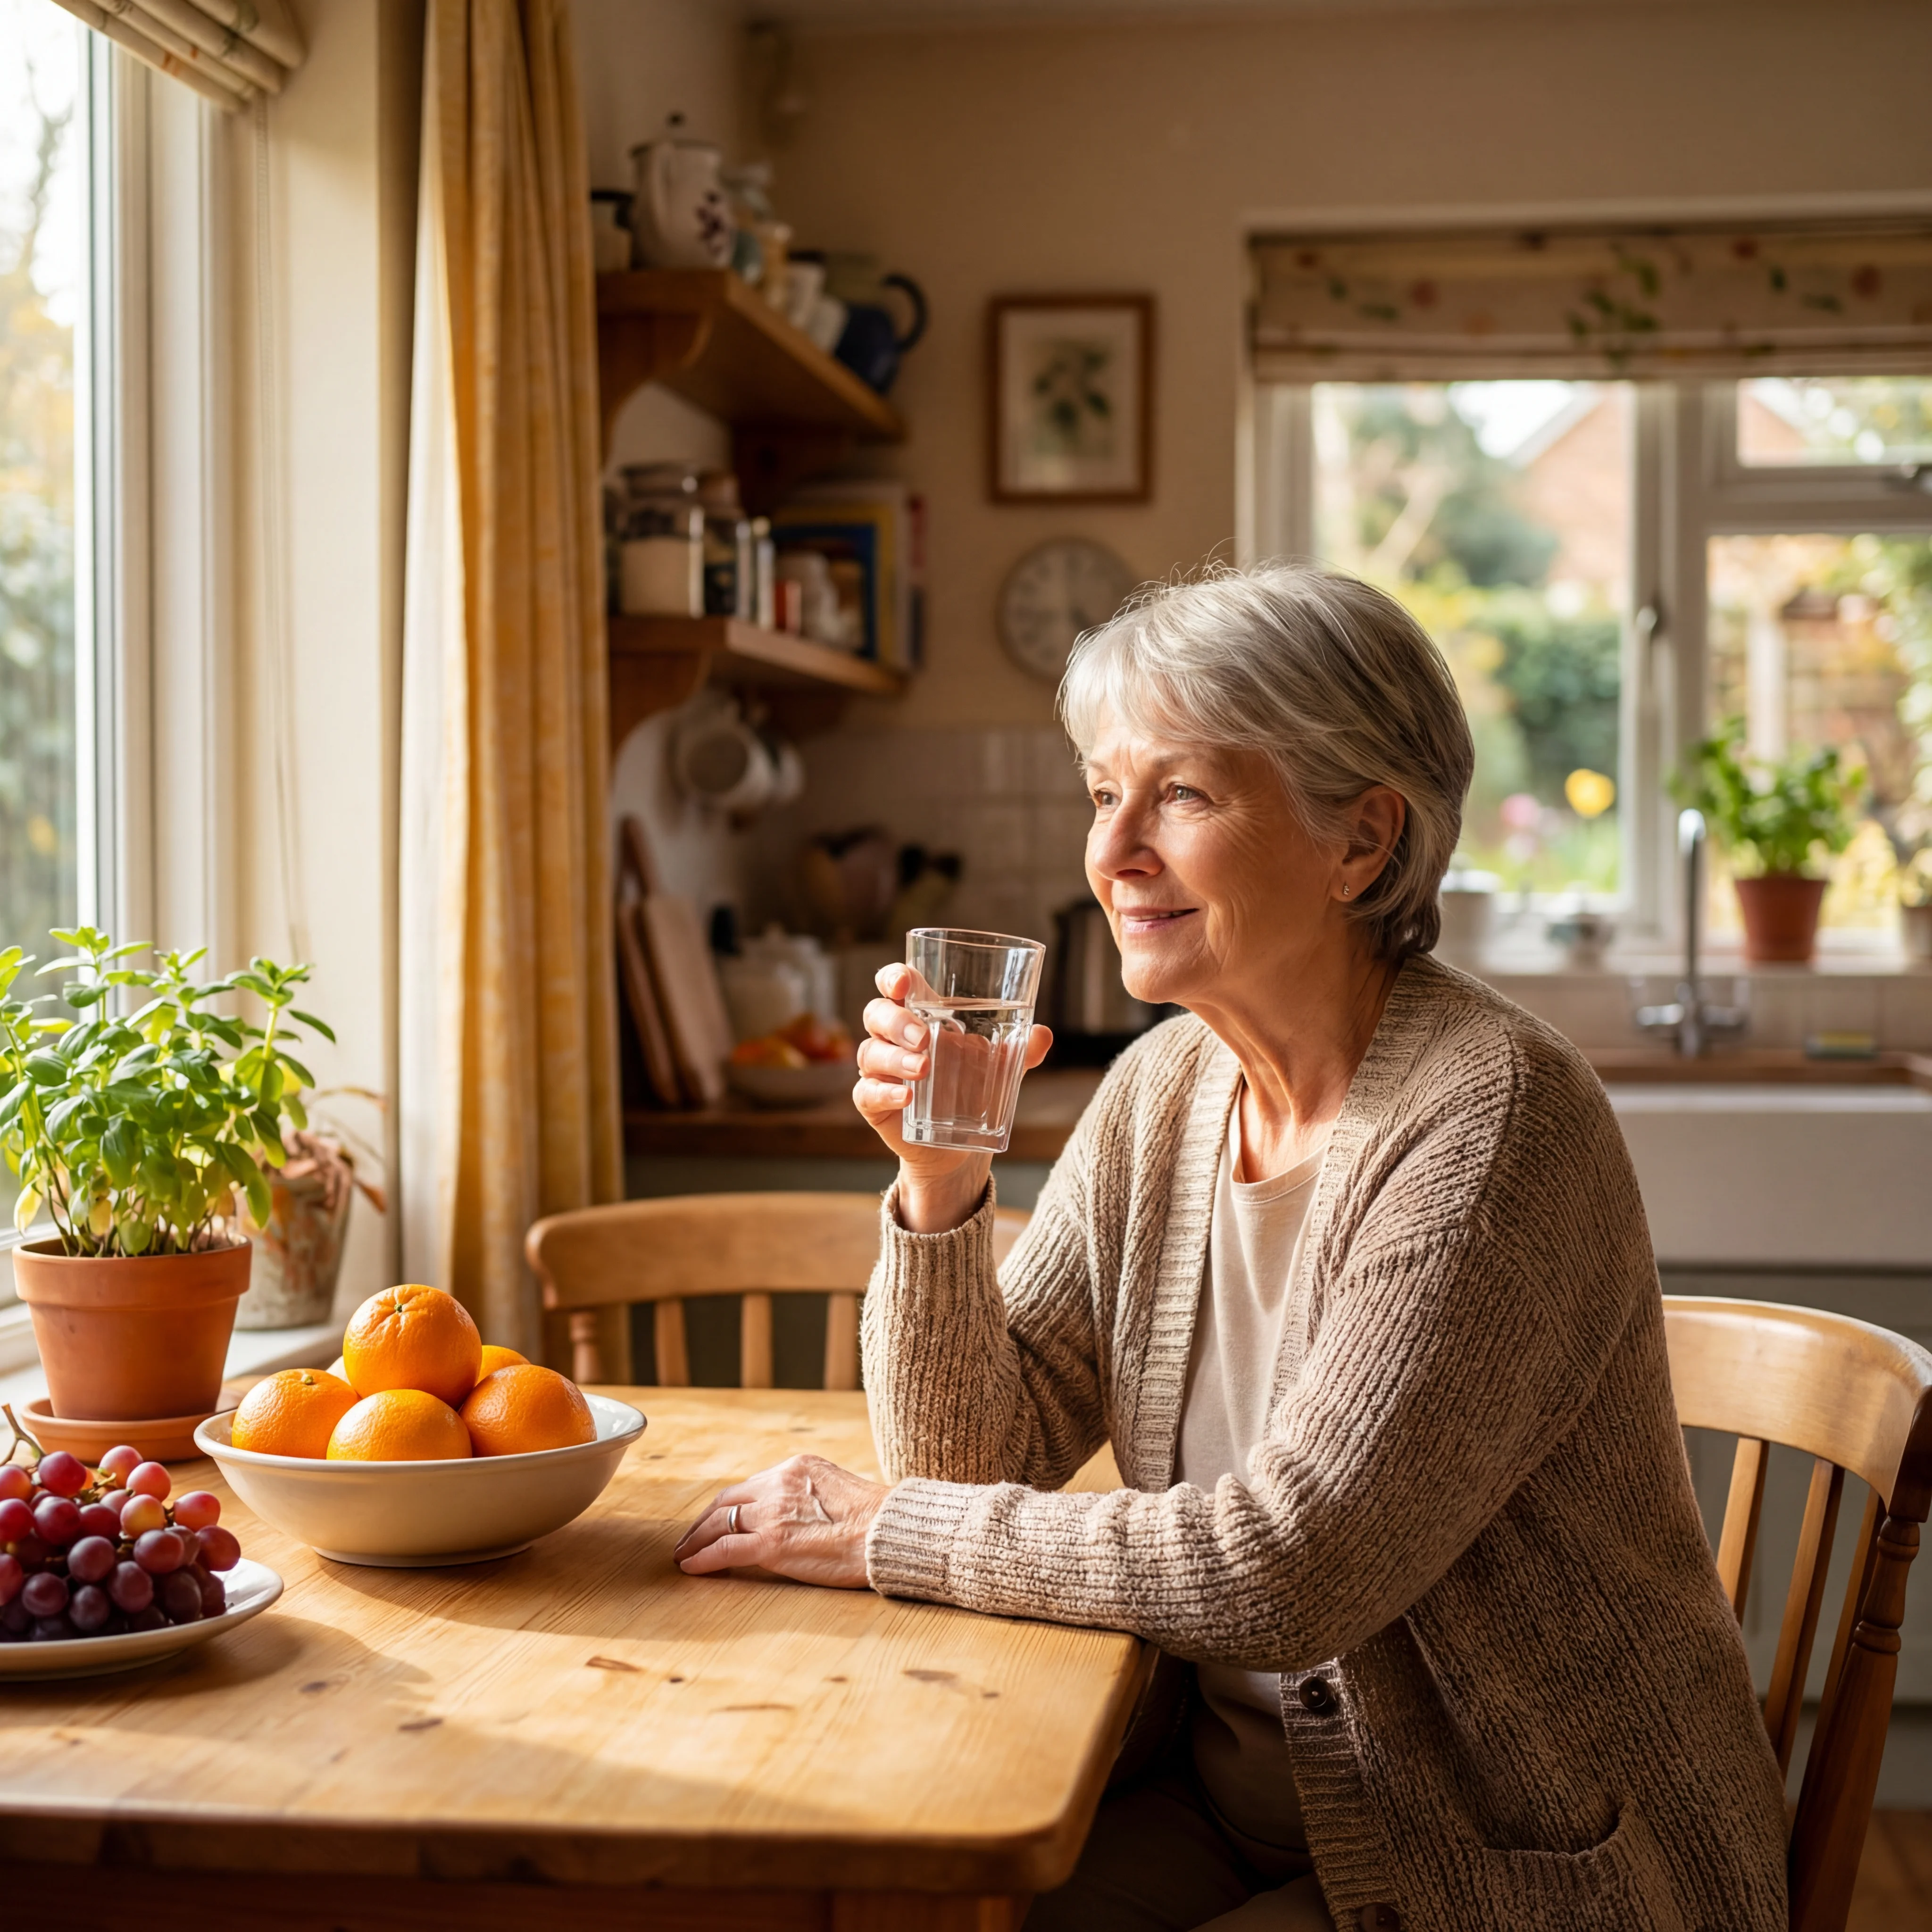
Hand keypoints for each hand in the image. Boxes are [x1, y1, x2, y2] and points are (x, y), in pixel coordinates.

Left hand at [673, 1454, 888, 1588]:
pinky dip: (702, 1558)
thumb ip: (810, 1495)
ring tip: (684, 1555)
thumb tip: (800, 1514)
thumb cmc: (875, 1520)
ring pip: (719, 1522)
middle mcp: (779, 1483)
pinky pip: (723, 1549)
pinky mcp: (771, 1543)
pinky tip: (691, 1568)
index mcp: (796, 1467)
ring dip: (696, 1540)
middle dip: (703, 1520)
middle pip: (727, 1500)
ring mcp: (772, 1512)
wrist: (888, 1533)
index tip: (717, 1519)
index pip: (750, 1485)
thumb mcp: (837, 1490)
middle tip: (689, 1538)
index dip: (729, 1505)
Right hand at [853, 962, 1051, 1231]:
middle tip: (923, 1037)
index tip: (902, 983)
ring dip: (895, 1058)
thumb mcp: (1001, 1067)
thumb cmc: (973, 1089)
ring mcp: (880, 1070)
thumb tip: (1043, 1034)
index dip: (893, 977)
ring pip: (871, 1052)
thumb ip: (1020, 1049)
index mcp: (920, 1015)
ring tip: (923, 1069)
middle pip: (877, 1014)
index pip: (896, 985)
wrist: (961, 1145)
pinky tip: (907, 1098)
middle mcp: (893, 1038)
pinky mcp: (872, 1102)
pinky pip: (867, 1092)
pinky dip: (885, 1093)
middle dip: (897, 1021)